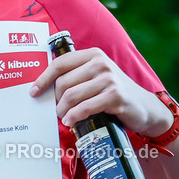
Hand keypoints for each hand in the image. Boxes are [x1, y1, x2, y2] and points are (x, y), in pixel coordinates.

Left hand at [29, 47, 170, 135]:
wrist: (145, 108)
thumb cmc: (113, 93)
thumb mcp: (96, 78)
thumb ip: (76, 77)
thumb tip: (44, 88)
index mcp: (92, 55)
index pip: (59, 63)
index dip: (43, 79)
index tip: (33, 92)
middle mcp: (100, 63)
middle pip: (63, 83)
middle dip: (55, 100)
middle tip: (57, 112)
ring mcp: (109, 79)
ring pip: (72, 96)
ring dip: (63, 111)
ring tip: (64, 118)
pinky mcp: (115, 96)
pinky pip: (85, 107)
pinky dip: (74, 117)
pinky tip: (71, 122)